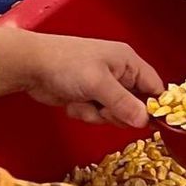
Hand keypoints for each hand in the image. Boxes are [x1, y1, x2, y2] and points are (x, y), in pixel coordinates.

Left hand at [0, 24, 160, 128]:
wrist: (30, 65)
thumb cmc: (66, 64)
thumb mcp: (99, 84)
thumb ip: (123, 103)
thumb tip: (145, 121)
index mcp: (128, 62)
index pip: (154, 88)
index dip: (155, 107)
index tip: (149, 123)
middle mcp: (119, 73)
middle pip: (135, 106)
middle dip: (118, 113)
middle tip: (103, 109)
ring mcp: (102, 86)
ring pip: (114, 114)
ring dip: (98, 114)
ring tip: (83, 101)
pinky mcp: (87, 96)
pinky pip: (96, 115)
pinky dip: (84, 113)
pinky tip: (72, 102)